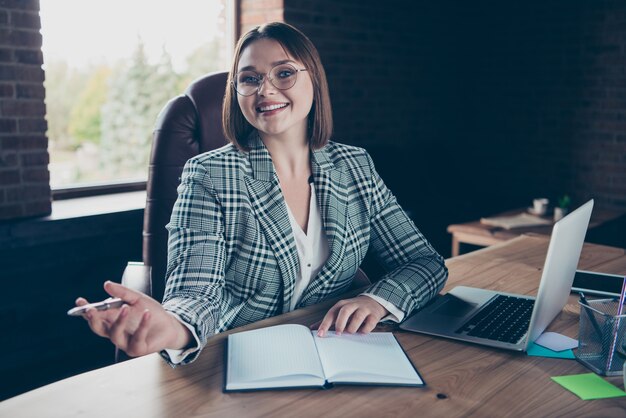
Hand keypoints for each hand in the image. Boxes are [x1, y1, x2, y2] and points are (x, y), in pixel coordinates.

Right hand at [75, 281, 191, 356]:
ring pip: (114, 334)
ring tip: (126, 307)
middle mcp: (115, 332)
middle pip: (99, 329)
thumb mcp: (137, 298)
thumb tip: (106, 284)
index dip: (86, 310)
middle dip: (93, 319)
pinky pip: (137, 338)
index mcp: (111, 320)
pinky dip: (142, 325)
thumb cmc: (150, 312)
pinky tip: (147, 314)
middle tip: (92, 309)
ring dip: (119, 320)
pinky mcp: (137, 349)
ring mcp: (125, 342)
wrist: (169, 324)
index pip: (95, 316)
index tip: (80, 301)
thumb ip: (123, 293)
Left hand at [313, 295, 388, 336]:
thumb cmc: (353, 309)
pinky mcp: (374, 314)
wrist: (373, 302)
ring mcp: (364, 309)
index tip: (320, 334)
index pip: (331, 313)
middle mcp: (352, 305)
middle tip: (339, 333)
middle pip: (344, 311)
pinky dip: (365, 329)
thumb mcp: (340, 311)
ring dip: (353, 327)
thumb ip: (328, 320)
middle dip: (340, 323)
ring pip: (358, 317)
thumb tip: (313, 328)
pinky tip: (362, 331)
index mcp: (342, 305)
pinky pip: (370, 323)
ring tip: (351, 332)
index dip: (325, 324)